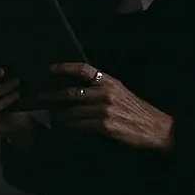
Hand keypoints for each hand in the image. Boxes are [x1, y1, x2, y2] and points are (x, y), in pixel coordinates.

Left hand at [43, 63, 173, 150]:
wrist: (155, 127)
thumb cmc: (136, 110)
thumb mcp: (121, 92)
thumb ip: (101, 88)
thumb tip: (77, 88)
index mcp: (110, 82)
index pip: (84, 69)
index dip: (65, 67)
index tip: (50, 68)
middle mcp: (105, 93)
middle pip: (72, 92)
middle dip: (53, 95)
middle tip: (40, 96)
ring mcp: (104, 110)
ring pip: (72, 111)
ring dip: (59, 113)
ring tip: (50, 114)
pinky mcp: (104, 126)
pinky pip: (79, 125)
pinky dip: (69, 125)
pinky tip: (63, 125)